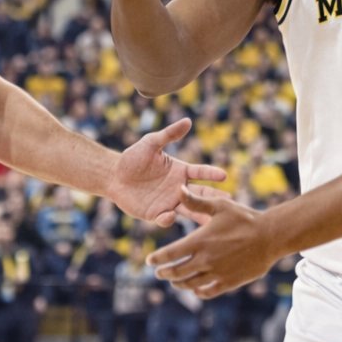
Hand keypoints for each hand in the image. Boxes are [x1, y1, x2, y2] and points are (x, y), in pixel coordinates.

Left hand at [108, 118, 226, 225]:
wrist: (113, 175)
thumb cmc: (133, 157)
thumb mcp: (151, 143)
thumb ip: (169, 134)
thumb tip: (188, 121)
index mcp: (180, 171)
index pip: (200, 172)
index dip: (211, 174)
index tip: (223, 175)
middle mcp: (178, 188)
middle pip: (200, 194)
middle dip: (214, 199)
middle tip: (228, 203)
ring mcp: (168, 202)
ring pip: (188, 210)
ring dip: (199, 215)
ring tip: (209, 220)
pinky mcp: (155, 214)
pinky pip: (166, 219)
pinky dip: (169, 219)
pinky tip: (170, 215)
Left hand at [148, 188, 278, 298]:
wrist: (270, 236)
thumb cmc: (244, 218)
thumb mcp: (220, 205)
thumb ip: (196, 201)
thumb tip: (178, 189)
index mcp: (200, 241)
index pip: (170, 254)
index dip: (157, 259)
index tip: (150, 261)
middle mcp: (206, 259)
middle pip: (177, 272)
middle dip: (164, 273)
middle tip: (159, 272)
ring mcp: (217, 273)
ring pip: (190, 284)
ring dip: (179, 283)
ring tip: (174, 280)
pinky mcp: (229, 282)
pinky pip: (207, 291)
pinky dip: (198, 291)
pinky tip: (195, 288)